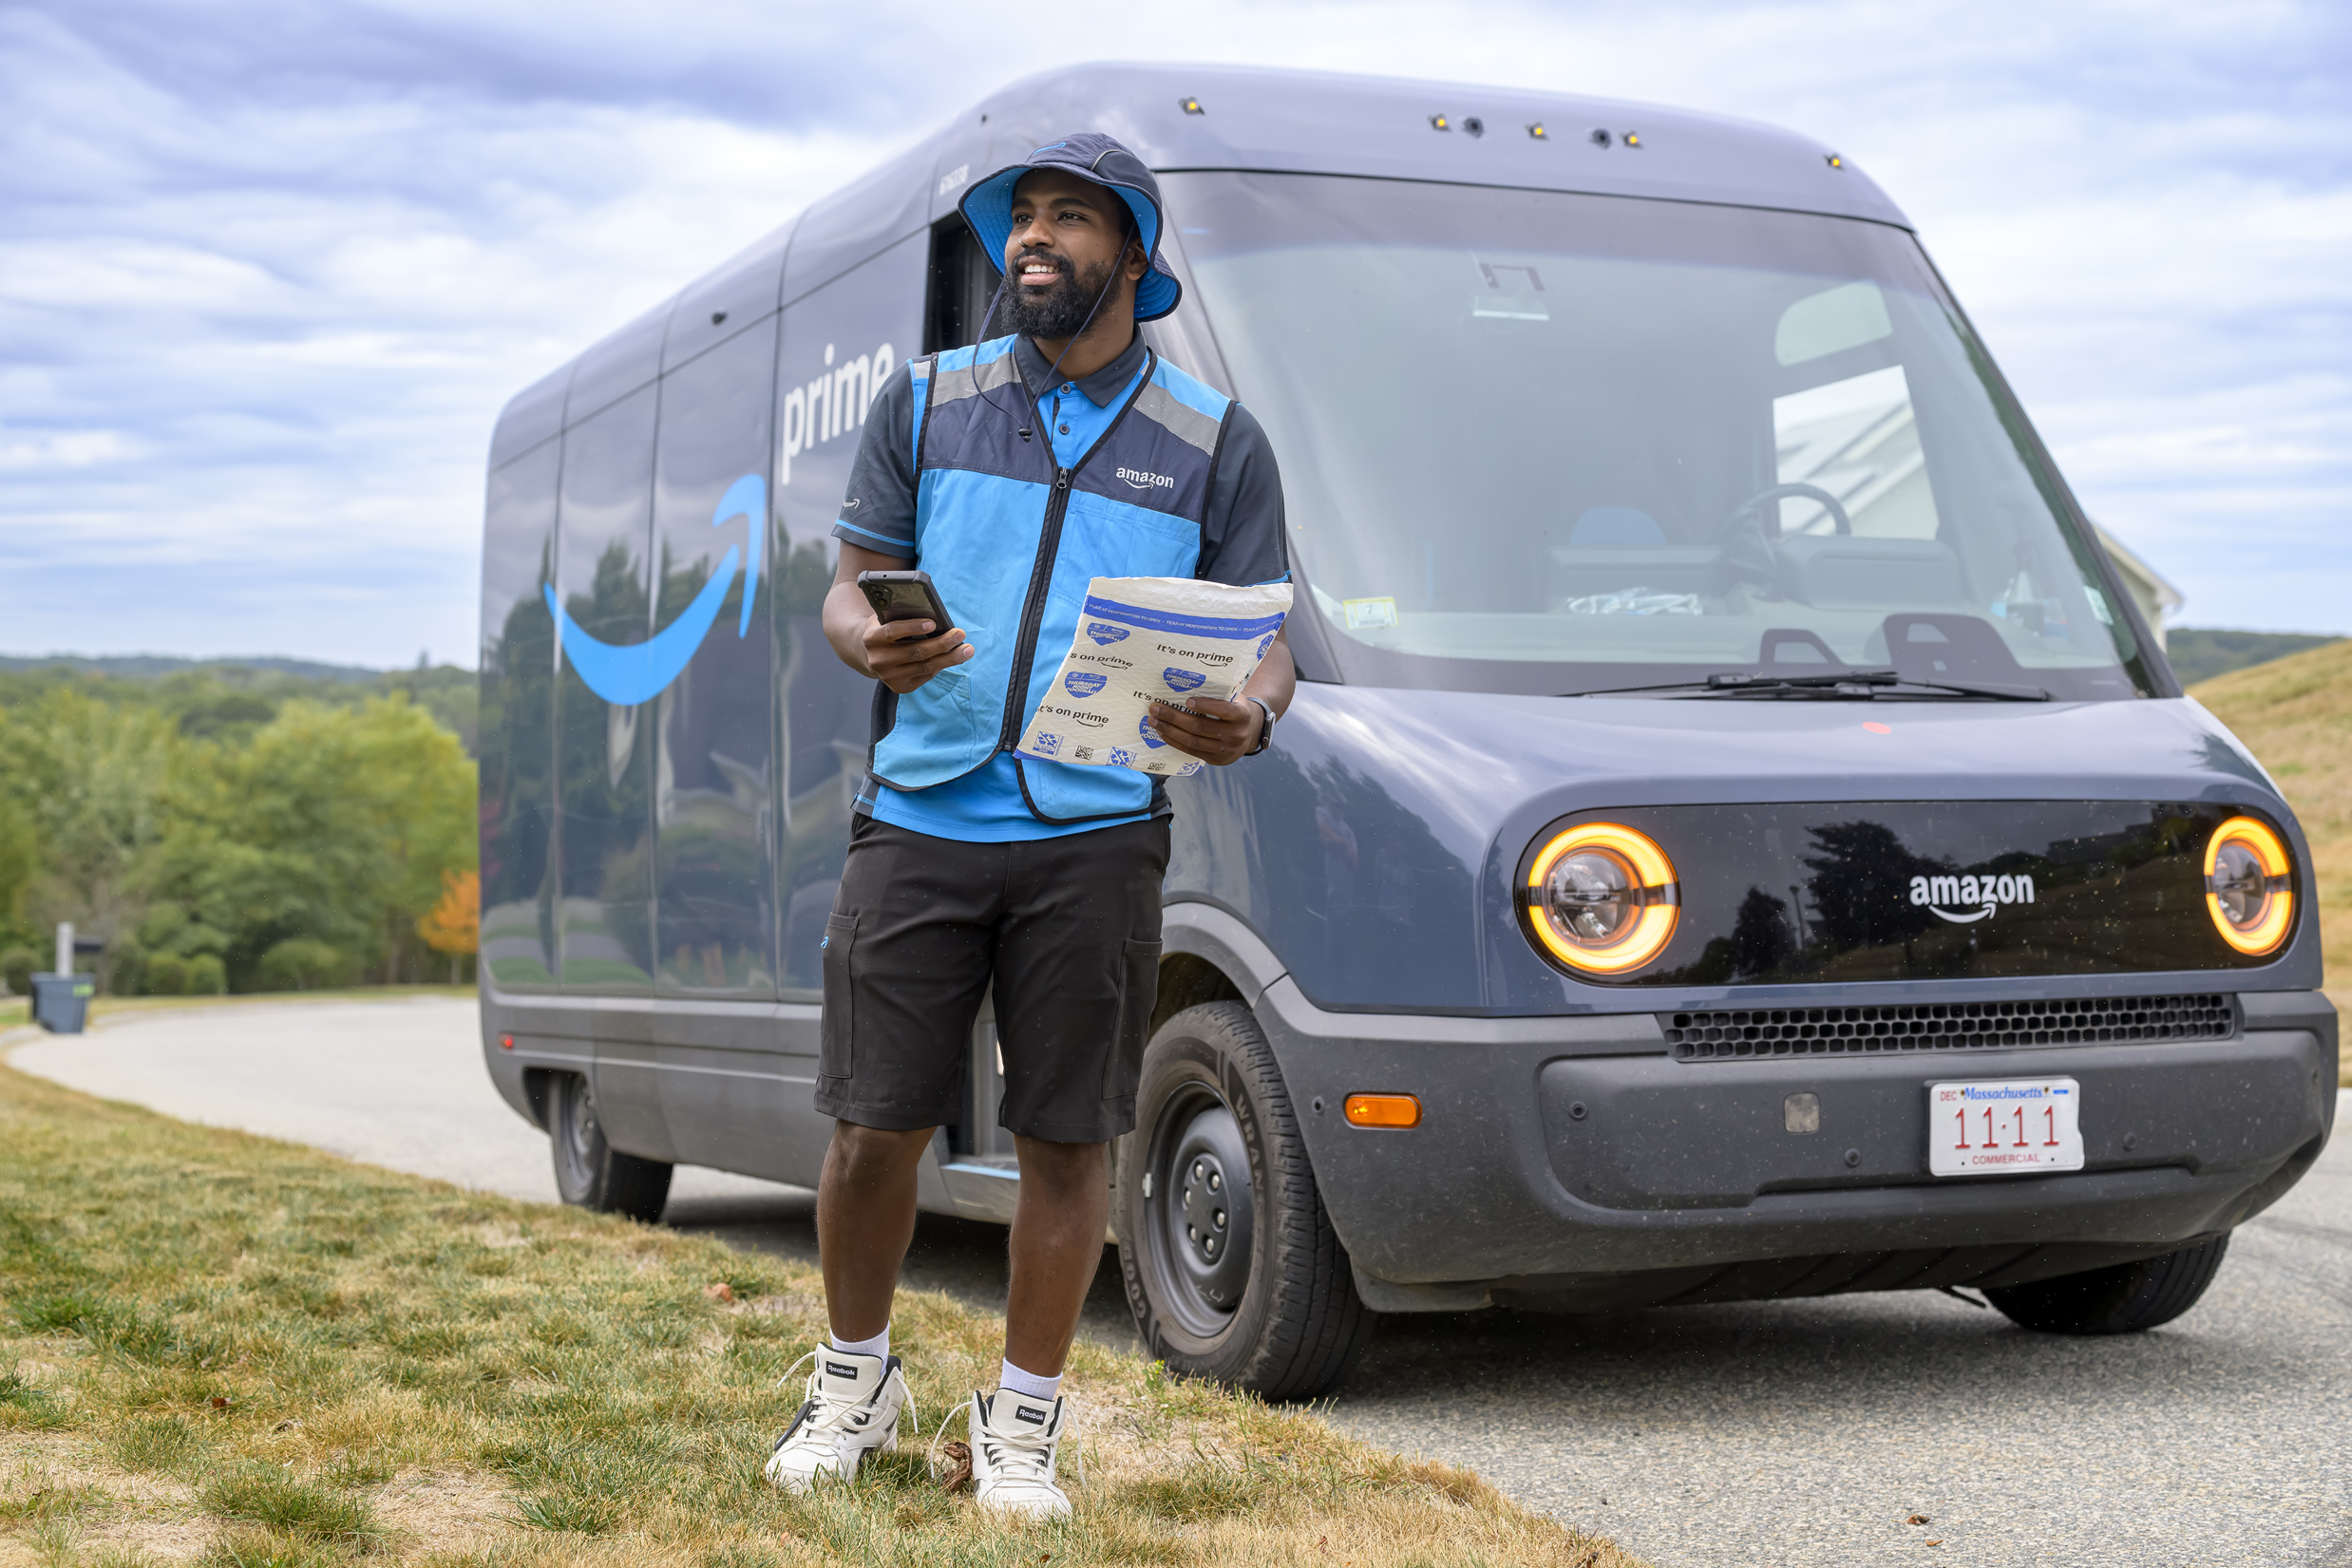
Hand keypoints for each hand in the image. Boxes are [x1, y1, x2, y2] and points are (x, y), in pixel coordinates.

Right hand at [861, 617, 972, 693]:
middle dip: (941, 643)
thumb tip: (935, 615)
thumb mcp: (887, 619)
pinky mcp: (899, 687)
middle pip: (916, 652)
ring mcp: (889, 676)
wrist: (869, 654)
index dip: (913, 627)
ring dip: (950, 658)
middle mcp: (879, 660)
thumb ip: (903, 616)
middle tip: (960, 634)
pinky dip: (942, 665)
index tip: (933, 623)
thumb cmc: (885, 630)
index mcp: (873, 638)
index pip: (893, 631)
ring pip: (925, 667)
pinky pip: (926, 675)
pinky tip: (954, 657)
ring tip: (967, 650)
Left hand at [1145, 695, 1263, 766]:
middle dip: (1174, 717)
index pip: (1223, 710)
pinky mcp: (1215, 760)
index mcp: (1241, 715)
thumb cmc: (1236, 711)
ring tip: (1153, 720)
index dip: (1205, 705)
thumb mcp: (1235, 699)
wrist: (1250, 734)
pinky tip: (1162, 731)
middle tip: (1156, 708)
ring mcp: (1225, 750)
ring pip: (1192, 741)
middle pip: (1200, 726)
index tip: (1187, 700)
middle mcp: (1235, 734)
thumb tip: (1186, 685)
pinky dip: (1174, 741)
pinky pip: (1190, 750)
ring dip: (1169, 730)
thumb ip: (1219, 695)